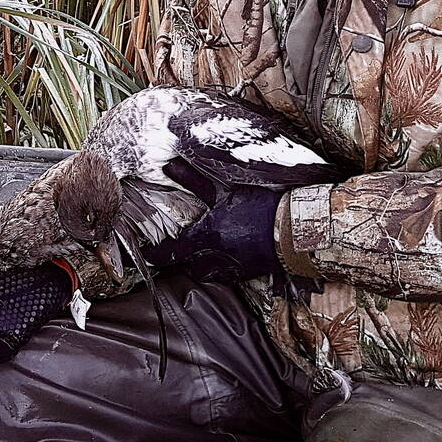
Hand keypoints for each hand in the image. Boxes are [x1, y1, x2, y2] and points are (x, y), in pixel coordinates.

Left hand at [143, 182, 283, 282]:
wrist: (294, 229)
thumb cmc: (260, 207)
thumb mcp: (225, 191)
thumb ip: (195, 181)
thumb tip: (170, 165)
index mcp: (206, 236)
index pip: (171, 251)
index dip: (155, 254)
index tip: (146, 253)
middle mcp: (214, 256)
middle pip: (186, 266)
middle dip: (179, 259)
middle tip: (174, 251)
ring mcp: (231, 268)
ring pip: (205, 274)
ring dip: (199, 265)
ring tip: (199, 254)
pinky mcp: (246, 274)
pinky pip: (224, 277)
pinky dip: (219, 269)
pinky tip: (223, 257)